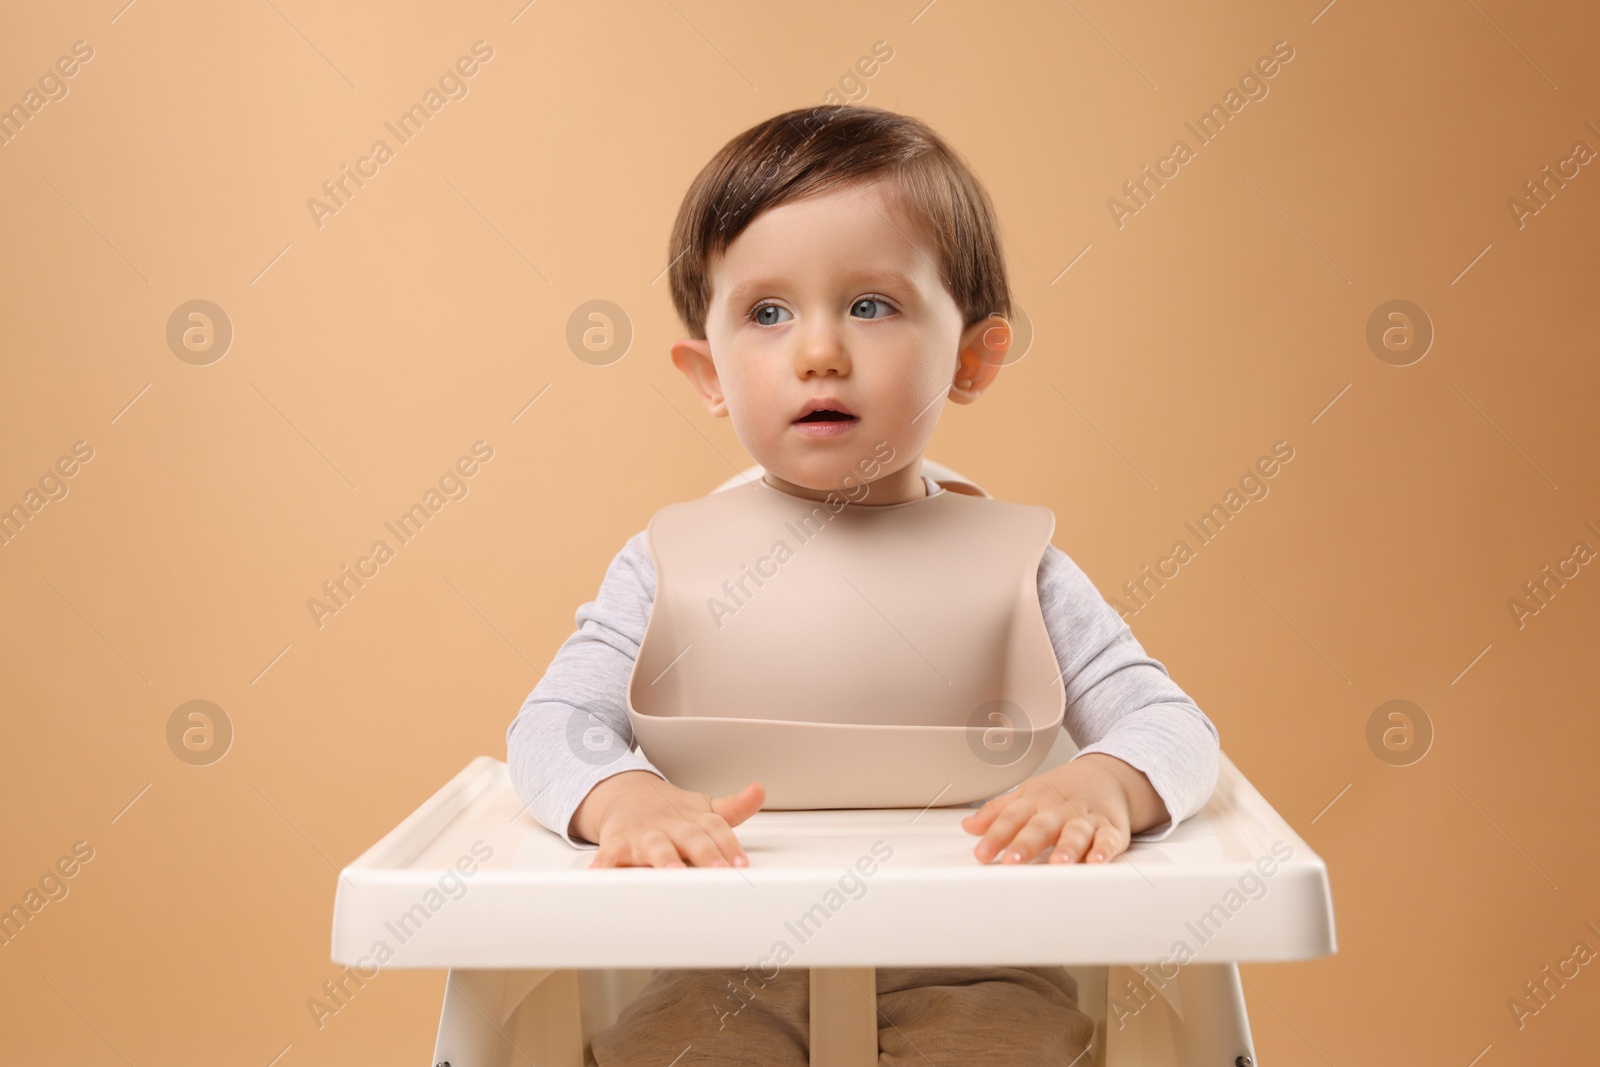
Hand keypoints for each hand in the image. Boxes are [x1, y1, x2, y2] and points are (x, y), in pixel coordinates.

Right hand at [573, 770, 764, 868]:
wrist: (623, 794)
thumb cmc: (670, 811)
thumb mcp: (703, 808)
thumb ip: (734, 807)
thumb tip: (760, 790)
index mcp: (693, 818)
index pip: (716, 828)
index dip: (728, 845)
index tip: (740, 863)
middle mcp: (670, 825)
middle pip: (690, 838)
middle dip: (705, 854)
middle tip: (718, 871)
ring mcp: (644, 834)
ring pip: (655, 847)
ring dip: (665, 859)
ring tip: (673, 872)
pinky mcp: (618, 842)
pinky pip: (610, 854)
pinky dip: (604, 864)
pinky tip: (601, 875)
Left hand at [961, 754, 1165, 864]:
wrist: (1108, 774)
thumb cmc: (1062, 790)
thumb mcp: (1027, 794)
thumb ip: (997, 812)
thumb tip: (969, 826)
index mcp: (1035, 801)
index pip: (1011, 818)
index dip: (995, 836)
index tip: (982, 854)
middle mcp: (1059, 810)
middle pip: (1041, 827)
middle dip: (1026, 844)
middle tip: (1012, 861)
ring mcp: (1085, 819)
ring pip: (1075, 834)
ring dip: (1067, 849)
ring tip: (1058, 863)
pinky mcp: (1111, 828)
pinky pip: (1109, 840)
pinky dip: (1104, 851)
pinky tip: (1096, 861)